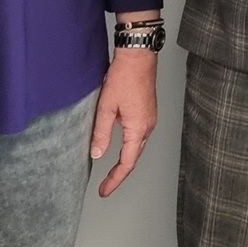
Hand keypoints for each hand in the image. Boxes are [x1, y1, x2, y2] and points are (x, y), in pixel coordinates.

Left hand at [90, 46, 158, 196]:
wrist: (138, 56)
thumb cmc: (124, 76)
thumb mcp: (106, 107)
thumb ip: (101, 133)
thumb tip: (97, 154)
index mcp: (138, 128)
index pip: (127, 163)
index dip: (114, 179)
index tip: (104, 190)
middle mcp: (147, 126)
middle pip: (134, 158)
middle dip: (119, 174)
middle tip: (105, 185)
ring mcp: (150, 118)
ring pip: (137, 147)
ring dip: (125, 160)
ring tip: (111, 170)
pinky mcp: (148, 111)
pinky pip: (139, 135)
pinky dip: (129, 146)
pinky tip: (119, 146)